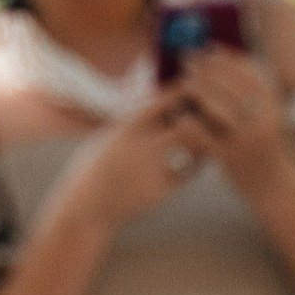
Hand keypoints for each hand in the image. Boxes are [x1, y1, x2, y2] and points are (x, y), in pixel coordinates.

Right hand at [55, 89, 221, 231]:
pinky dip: (196, 163)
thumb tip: (152, 104)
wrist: (87, 207)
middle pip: (184, 124)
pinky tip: (197, 159)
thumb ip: (131, 122)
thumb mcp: (107, 138)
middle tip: (207, 113)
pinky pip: (189, 172)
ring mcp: (153, 170)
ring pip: (192, 148)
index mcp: (127, 129)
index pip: (162, 102)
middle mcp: (142, 147)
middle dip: (198, 116)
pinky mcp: (161, 190)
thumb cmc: (94, 168)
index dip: (179, 93)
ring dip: (201, 139)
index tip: (190, 87)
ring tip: (205, 135)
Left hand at [175, 47, 294, 194]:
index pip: (247, 73)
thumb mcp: (269, 115)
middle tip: (187, 58)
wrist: (275, 187)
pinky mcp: (229, 158)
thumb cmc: (267, 146)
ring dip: (196, 90)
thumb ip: (254, 92)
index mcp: (273, 107)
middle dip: (205, 69)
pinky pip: (203, 135)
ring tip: (183, 82)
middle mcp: (262, 121)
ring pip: (216, 107)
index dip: (225, 58)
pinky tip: (179, 115)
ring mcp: (245, 139)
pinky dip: (189, 123)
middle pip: (229, 86)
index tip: (208, 49)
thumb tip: (231, 59)